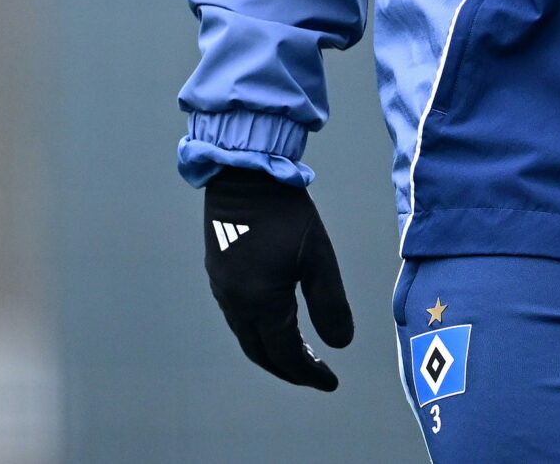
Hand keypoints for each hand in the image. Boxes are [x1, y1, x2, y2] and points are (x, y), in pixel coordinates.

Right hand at [203, 167, 353, 389]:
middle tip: (314, 376)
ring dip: (272, 352)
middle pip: (261, 354)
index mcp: (260, 303)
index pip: (286, 354)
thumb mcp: (317, 257)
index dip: (309, 373)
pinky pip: (238, 318)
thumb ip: (329, 303)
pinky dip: (258, 332)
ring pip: (247, 337)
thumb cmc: (286, 213)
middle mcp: (236, 303)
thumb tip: (341, 344)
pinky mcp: (218, 275)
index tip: (330, 382)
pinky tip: (275, 323)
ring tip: (300, 355)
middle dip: (289, 369)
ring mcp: (222, 290)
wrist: (244, 176)